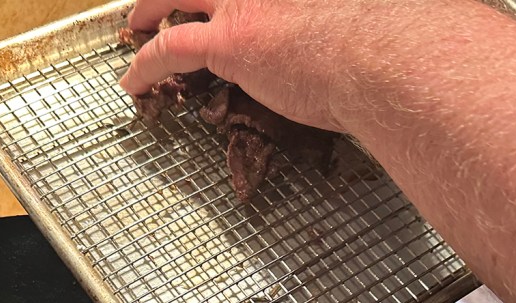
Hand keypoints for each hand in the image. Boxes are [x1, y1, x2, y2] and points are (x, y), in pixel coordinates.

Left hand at [119, 0, 386, 131]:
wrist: (378, 58)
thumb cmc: (381, 46)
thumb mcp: (355, 19)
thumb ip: (328, 21)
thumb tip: (336, 40)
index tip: (215, 6)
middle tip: (159, 0)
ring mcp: (241, 3)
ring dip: (149, 10)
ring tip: (137, 28)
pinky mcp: (227, 41)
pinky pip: (169, 49)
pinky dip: (144, 64)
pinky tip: (133, 81)